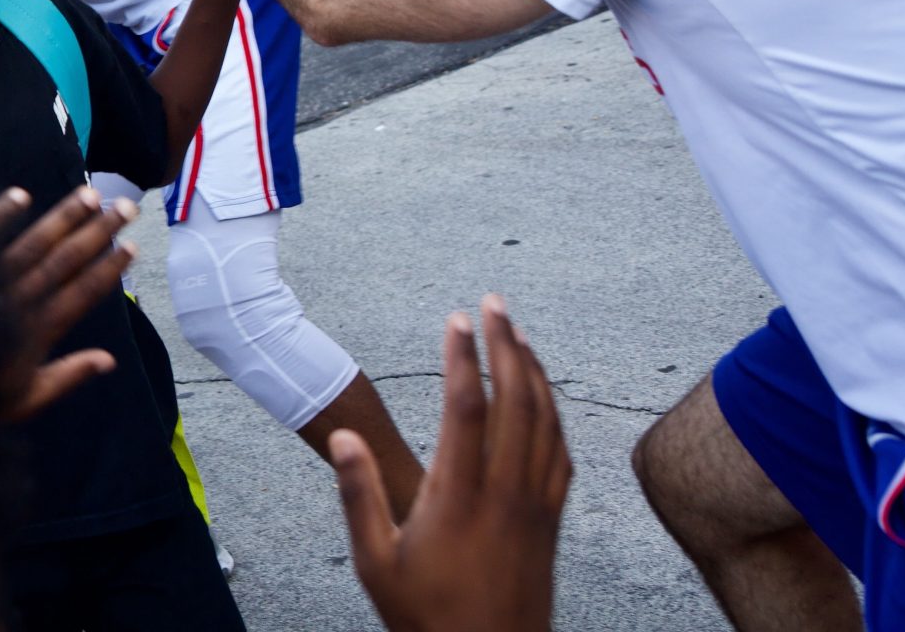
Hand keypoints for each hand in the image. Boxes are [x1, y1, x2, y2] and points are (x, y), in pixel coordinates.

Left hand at [0, 186, 137, 422]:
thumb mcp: (25, 398)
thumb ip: (66, 376)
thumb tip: (109, 360)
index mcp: (38, 331)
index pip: (84, 292)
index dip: (110, 268)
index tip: (133, 246)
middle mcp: (19, 301)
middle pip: (67, 259)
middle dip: (100, 231)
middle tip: (127, 207)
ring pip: (35, 243)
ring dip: (64, 217)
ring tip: (90, 193)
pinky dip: (0, 216)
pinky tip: (22, 194)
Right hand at [333, 296, 570, 631]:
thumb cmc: (427, 618)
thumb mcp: (375, 561)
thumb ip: (358, 494)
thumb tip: (343, 437)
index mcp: (459, 496)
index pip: (467, 406)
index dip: (463, 356)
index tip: (455, 318)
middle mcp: (505, 492)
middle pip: (517, 399)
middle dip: (507, 343)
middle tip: (493, 303)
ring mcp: (535, 506)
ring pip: (546, 421)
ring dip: (535, 369)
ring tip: (518, 334)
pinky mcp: (551, 521)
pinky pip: (561, 453)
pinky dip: (554, 413)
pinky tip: (544, 397)